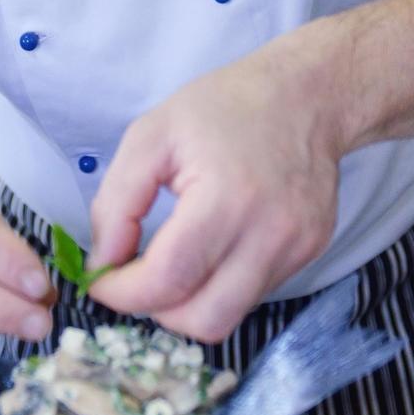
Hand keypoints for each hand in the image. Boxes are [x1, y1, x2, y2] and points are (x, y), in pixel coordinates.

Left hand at [88, 33, 340, 342]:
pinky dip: (221, 286)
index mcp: (227, 199)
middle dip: (156, 311)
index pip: (168, 280)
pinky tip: (212, 249)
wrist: (307, 94)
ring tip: (173, 264)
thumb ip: (117, 202)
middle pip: (203, 320)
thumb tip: (104, 261)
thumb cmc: (224, 106)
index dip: (124, 293)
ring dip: (189, 303)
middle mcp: (271, 234)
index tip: (102, 281)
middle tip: (136, 281)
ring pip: (229, 316)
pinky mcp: (311, 253)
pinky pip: (254, 294)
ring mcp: (297, 248)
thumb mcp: (151, 135)